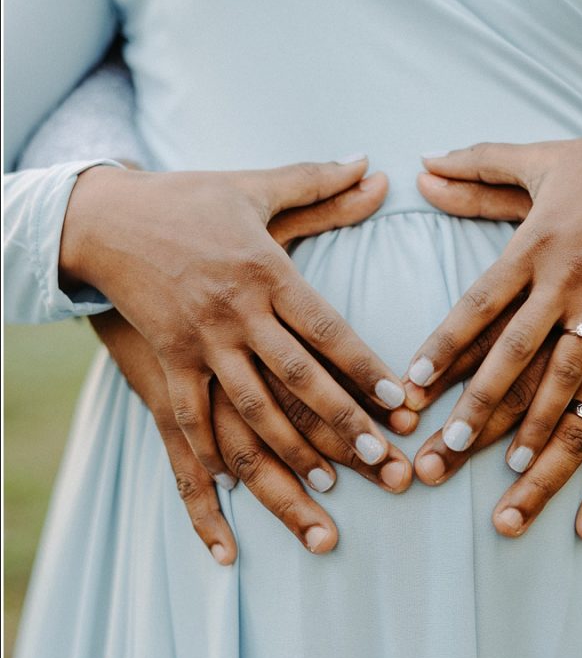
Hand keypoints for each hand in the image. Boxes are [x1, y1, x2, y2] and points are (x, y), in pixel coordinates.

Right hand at [60, 158, 408, 483]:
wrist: (104, 215)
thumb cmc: (191, 201)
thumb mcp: (257, 188)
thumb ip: (320, 186)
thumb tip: (375, 166)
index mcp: (267, 271)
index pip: (328, 329)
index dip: (366, 368)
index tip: (401, 402)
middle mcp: (236, 311)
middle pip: (298, 377)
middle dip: (344, 423)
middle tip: (384, 461)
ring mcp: (199, 340)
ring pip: (252, 407)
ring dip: (292, 450)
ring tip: (330, 486)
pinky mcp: (166, 359)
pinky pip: (191, 417)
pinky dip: (211, 456)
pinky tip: (237, 490)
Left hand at [403, 120, 581, 476]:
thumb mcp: (539, 161)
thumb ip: (477, 170)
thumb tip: (422, 169)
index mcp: (532, 243)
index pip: (477, 303)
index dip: (444, 344)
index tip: (413, 383)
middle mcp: (565, 278)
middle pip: (514, 349)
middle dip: (481, 402)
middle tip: (448, 446)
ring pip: (568, 371)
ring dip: (543, 420)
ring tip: (519, 465)